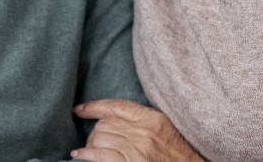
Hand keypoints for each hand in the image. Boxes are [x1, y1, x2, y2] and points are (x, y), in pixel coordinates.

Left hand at [71, 99, 203, 161]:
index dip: (94, 107)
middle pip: (105, 124)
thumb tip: (116, 118)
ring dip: (90, 144)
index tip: (80, 109)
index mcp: (154, 119)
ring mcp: (138, 151)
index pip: (116, 106)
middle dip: (94, 131)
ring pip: (101, 139)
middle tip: (93, 139)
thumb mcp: (167, 131)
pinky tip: (79, 155)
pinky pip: (102, 156)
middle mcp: (145, 133)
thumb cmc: (182, 156)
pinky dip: (87, 155)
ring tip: (87, 150)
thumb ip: (145, 122)